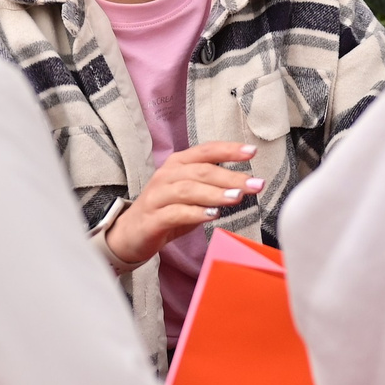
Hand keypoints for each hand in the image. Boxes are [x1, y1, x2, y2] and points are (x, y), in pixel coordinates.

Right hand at [102, 142, 261, 268]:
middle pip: (201, 171)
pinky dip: (195, 212)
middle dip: (230, 176)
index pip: (205, 151)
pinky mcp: (152, 219)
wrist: (130, 234)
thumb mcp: (190, 194)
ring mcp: (157, 197)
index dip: (228, 150)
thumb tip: (243, 184)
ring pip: (188, 189)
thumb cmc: (165, 211)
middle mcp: (166, 176)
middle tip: (254, 183)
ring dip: (215, 193)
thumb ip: (212, 186)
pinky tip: (212, 214)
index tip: (252, 151)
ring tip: (237, 197)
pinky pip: (175, 213)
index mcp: (177, 165)